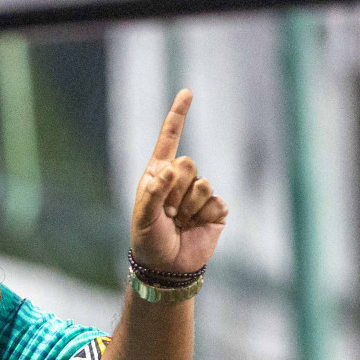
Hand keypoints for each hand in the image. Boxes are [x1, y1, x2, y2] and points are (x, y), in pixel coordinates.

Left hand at [130, 90, 227, 274]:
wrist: (167, 267)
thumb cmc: (149, 240)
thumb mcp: (144, 216)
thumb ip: (154, 191)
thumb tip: (170, 168)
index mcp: (158, 174)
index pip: (169, 140)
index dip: (178, 116)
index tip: (187, 92)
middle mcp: (180, 180)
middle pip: (189, 163)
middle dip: (176, 190)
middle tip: (168, 213)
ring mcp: (199, 194)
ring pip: (203, 184)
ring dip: (189, 207)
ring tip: (179, 222)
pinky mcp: (215, 210)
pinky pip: (216, 202)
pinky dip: (204, 217)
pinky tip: (196, 228)